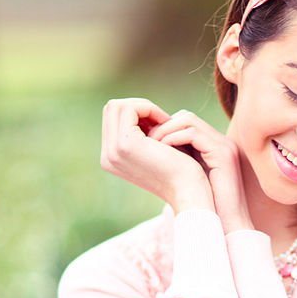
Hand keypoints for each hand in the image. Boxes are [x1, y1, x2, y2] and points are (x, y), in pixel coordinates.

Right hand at [100, 99, 214, 212]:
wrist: (189, 192)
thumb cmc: (180, 171)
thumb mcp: (156, 150)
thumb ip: (142, 133)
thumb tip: (139, 108)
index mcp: (111, 158)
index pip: (113, 119)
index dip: (137, 114)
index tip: (160, 122)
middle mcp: (107, 156)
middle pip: (111, 109)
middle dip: (138, 107)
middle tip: (162, 119)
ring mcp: (113, 151)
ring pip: (117, 106)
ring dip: (144, 107)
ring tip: (164, 121)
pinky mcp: (125, 144)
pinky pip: (129, 109)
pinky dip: (149, 109)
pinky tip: (166, 122)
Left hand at [147, 109, 253, 232]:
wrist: (227, 227)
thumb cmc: (206, 210)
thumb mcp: (187, 180)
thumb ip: (176, 162)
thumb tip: (148, 150)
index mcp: (213, 147)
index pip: (183, 122)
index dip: (162, 128)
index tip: (144, 141)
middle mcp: (220, 142)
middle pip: (185, 116)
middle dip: (161, 126)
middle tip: (144, 141)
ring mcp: (224, 146)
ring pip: (188, 119)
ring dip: (164, 131)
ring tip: (151, 146)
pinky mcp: (223, 154)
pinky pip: (192, 134)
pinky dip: (173, 139)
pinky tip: (162, 151)